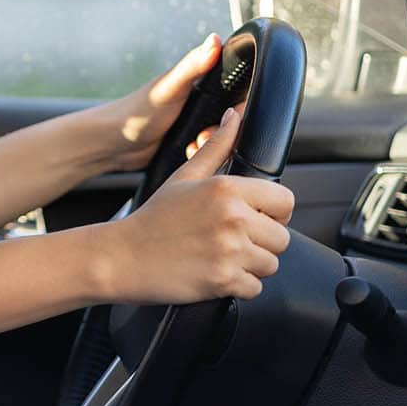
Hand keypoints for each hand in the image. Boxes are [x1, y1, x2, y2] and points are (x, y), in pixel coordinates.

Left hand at [93, 33, 223, 171]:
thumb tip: (214, 39)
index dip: (241, 100)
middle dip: (227, 128)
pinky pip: (209, 151)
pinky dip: (204, 154)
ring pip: (223, 135)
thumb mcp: (170, 87)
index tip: (235, 113)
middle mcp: (199, 100)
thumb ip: (193, 65)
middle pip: (232, 115)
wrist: (114, 144)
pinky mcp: (188, 142)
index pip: (236, 86)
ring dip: (214, 143)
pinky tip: (190, 152)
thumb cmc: (137, 110)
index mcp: (198, 81)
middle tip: (205, 134)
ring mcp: (194, 122)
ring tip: (195, 144)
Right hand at [99, 108, 294, 303]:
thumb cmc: (154, 218)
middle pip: (282, 237)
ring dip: (250, 265)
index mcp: (226, 189)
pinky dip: (237, 286)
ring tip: (217, 256)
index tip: (251, 217)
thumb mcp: (184, 177)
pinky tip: (212, 273)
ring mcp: (228, 251)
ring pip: (270, 264)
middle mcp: (232, 218)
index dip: (271, 212)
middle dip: (260, 242)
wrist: (121, 257)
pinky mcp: (223, 280)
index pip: (285, 201)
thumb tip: (234, 116)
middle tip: (226, 240)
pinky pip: (255, 289)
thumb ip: (216, 147)